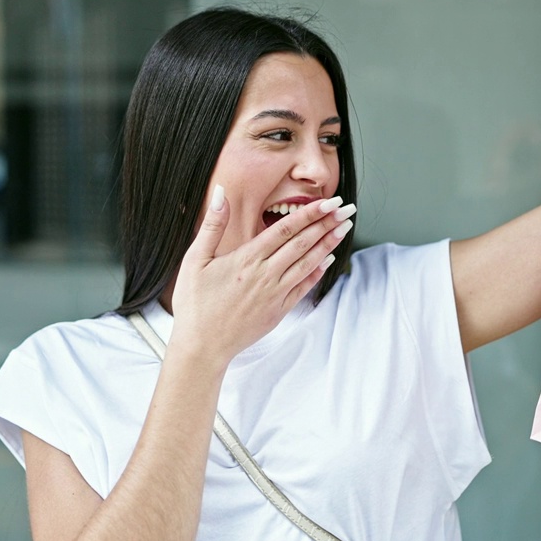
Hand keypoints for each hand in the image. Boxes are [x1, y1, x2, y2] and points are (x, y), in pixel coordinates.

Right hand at [169, 187, 354, 364]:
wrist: (201, 346)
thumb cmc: (194, 304)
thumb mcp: (195, 259)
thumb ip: (212, 225)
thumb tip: (220, 193)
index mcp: (246, 259)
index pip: (285, 228)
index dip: (310, 213)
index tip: (328, 201)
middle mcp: (265, 275)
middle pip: (302, 243)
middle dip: (326, 223)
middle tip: (345, 209)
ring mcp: (275, 294)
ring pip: (307, 263)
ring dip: (328, 244)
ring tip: (344, 228)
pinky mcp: (278, 311)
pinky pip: (303, 287)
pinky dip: (317, 272)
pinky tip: (328, 260)